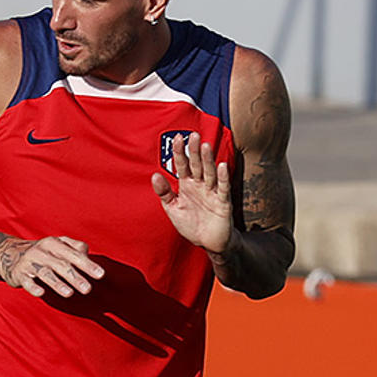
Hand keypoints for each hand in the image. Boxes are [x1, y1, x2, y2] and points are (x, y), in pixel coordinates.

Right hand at [0, 236, 104, 298]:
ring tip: (69, 293)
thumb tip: (88, 254)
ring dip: (57, 283)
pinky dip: (33, 287)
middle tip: (88, 289)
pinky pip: (27, 281)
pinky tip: (41, 293)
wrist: (9, 254)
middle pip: (61, 265)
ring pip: (45, 273)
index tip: (100, 275)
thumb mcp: (57, 245)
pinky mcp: (19, 274)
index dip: (87, 264)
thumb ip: (75, 248)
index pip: (74, 254)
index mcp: (54, 243)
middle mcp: (42, 251)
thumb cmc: (42, 252)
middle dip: (75, 277)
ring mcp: (29, 263)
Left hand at [151, 134, 234, 253]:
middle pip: (197, 165)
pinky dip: (223, 177)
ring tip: (205, 145)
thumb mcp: (173, 209)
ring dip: (207, 160)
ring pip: (209, 173)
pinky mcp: (223, 202)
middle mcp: (200, 185)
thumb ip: (164, 193)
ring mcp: (212, 192)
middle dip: (194, 150)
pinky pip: (223, 188)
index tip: (177, 138)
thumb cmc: (191, 224)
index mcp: (187, 185)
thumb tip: (154, 175)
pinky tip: (222, 165)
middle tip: (193, 135)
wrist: (208, 242)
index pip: (182, 165)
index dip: (179, 152)